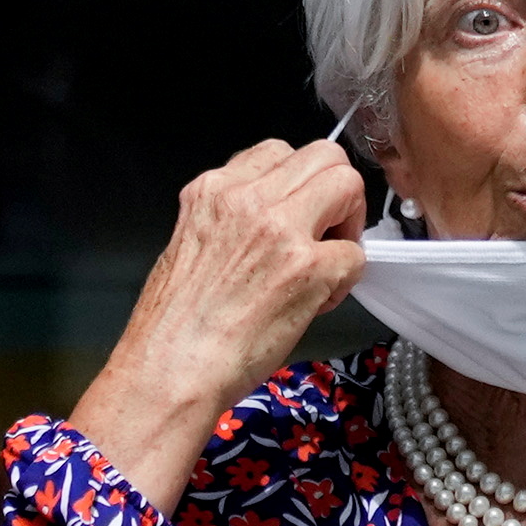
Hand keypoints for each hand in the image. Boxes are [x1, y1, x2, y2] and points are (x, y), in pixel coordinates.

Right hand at [66, 138, 366, 513]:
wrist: (169, 373)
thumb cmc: (172, 328)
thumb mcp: (188, 246)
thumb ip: (229, 220)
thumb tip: (273, 222)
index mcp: (211, 192)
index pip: (276, 152)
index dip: (296, 184)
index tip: (294, 215)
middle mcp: (246, 199)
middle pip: (323, 155)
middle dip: (334, 192)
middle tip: (324, 234)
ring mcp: (281, 230)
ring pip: (348, 184)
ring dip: (348, 222)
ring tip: (326, 261)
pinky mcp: (308, 269)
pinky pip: (356, 254)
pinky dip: (345, 278)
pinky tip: (316, 302)